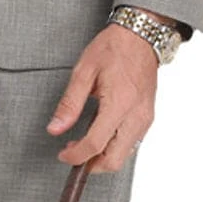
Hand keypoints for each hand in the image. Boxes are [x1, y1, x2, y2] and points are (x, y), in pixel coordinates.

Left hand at [46, 22, 157, 172]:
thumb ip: (69, 103)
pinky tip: (102, 132)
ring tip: (85, 142)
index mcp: (119, 103)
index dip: (76, 155)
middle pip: (114, 160)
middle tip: (73, 153)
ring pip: (124, 155)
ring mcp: (145, 118)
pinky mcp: (148, 117)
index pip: (95, 144)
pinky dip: (115, 146)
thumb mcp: (84, 71)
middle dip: (91, 165)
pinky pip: (132, 143)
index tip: (63, 154)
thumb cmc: (113, 48)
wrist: (140, 36)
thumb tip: (55, 128)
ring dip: (103, 157)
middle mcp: (136, 116)